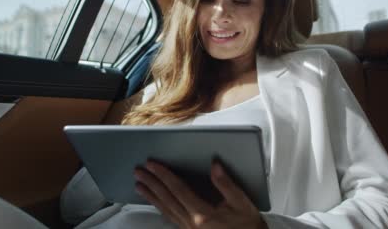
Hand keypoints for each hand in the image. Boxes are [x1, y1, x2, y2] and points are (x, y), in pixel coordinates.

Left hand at [134, 160, 267, 228]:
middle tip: (139, 171)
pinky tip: (155, 201)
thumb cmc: (248, 226)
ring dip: (151, 196)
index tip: (153, 164)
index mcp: (203, 215)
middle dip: (152, 184)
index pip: (179, 190)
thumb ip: (226, 184)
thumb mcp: (242, 203)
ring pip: (166, 210)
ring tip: (139, 185)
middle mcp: (192, 224)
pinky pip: (170, 218)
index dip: (164, 175)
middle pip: (167, 200)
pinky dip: (160, 207)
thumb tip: (214, 165)